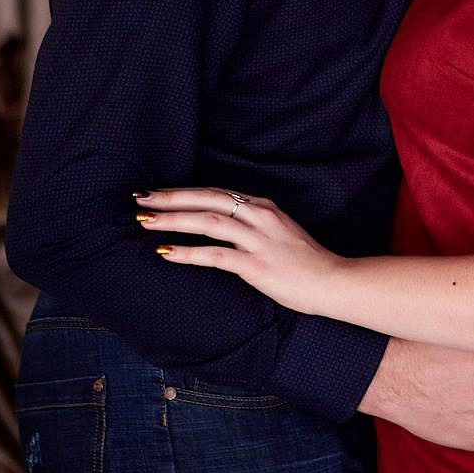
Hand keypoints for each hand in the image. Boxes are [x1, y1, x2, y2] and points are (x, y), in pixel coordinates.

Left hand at [138, 188, 339, 316]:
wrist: (332, 281)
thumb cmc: (306, 262)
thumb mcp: (279, 233)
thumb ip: (253, 225)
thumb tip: (221, 226)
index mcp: (263, 207)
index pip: (216, 192)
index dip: (184, 191)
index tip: (158, 192)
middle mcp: (259, 216)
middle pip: (207, 199)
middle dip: (170, 197)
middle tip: (141, 198)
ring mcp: (258, 239)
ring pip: (207, 221)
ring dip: (172, 220)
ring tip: (145, 221)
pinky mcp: (256, 264)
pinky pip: (215, 255)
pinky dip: (188, 252)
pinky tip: (166, 252)